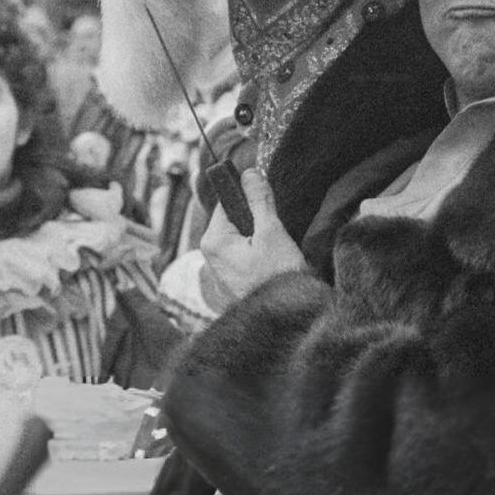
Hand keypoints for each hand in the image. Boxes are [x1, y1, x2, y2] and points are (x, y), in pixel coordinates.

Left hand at [200, 171, 308, 312]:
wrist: (284, 321)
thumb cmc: (277, 277)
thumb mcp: (272, 232)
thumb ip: (259, 200)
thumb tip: (250, 173)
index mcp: (213, 239)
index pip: (227, 202)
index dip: (250, 199)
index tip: (269, 208)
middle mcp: (209, 255)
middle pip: (235, 220)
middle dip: (258, 222)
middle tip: (275, 238)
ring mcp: (220, 271)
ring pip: (242, 238)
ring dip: (261, 240)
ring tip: (276, 255)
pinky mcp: (232, 282)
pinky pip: (244, 256)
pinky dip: (259, 256)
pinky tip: (272, 268)